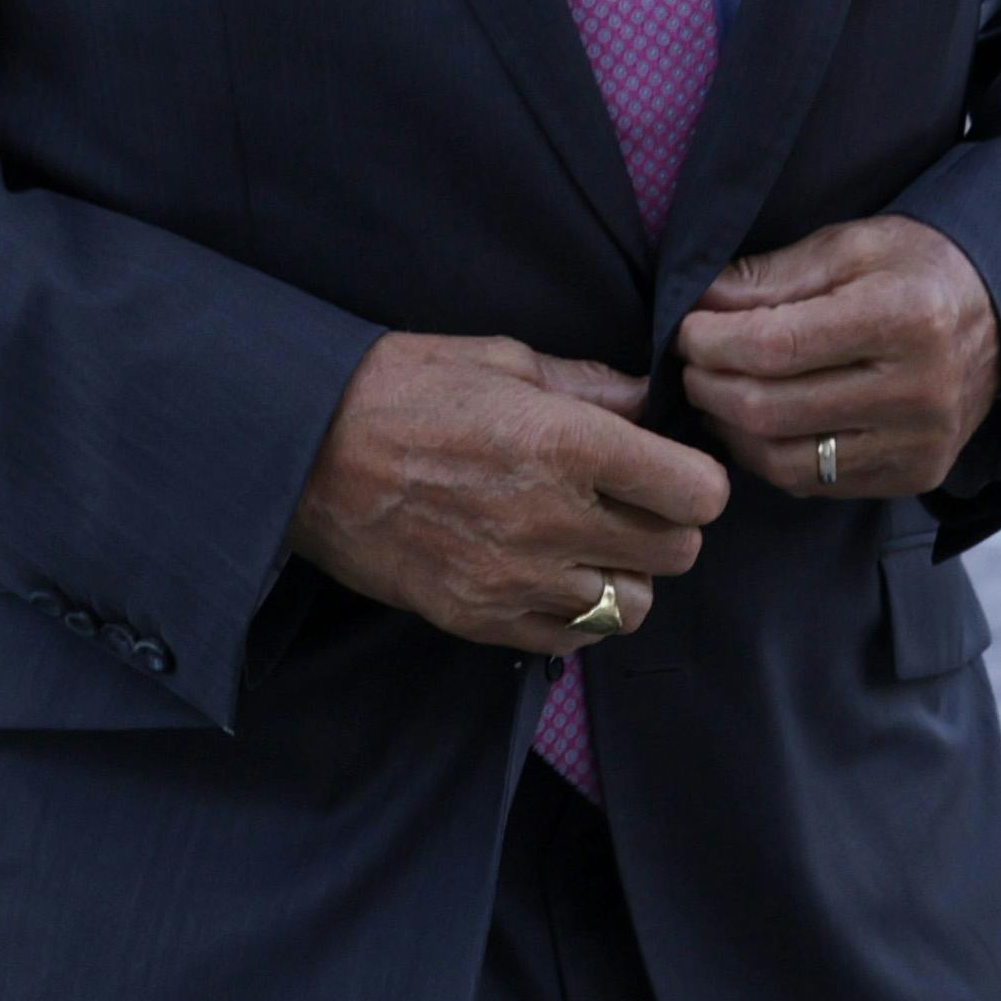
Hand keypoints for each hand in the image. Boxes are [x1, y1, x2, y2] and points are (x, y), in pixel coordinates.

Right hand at [288, 333, 727, 655]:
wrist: (303, 452)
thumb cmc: (401, 388)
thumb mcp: (502, 359)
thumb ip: (590, 386)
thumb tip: (648, 402)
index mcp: (566, 443)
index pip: (696, 492)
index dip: (697, 479)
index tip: (675, 468)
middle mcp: (552, 520)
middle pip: (676, 553)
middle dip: (667, 525)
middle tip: (633, 502)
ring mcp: (515, 580)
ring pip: (632, 608)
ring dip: (626, 576)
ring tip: (591, 544)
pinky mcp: (479, 620)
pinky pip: (570, 641)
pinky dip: (575, 615)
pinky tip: (549, 574)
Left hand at [674, 215, 1000, 501]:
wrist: (1000, 318)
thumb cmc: (917, 269)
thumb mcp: (852, 245)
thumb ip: (774, 275)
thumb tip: (701, 302)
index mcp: (905, 317)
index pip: (777, 346)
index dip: (713, 342)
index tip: (686, 329)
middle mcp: (919, 391)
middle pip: (772, 410)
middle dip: (710, 386)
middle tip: (690, 363)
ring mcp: (920, 444)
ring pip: (786, 461)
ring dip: (732, 430)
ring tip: (717, 393)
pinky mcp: (915, 476)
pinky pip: (815, 484)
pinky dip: (771, 456)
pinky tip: (759, 423)